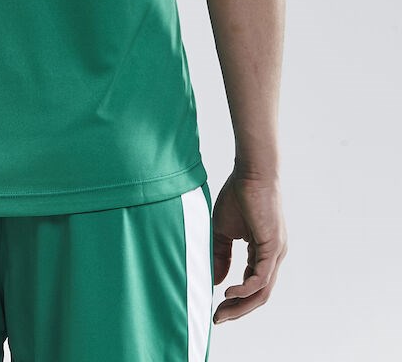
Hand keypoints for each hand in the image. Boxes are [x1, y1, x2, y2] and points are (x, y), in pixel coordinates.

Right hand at [211, 168, 287, 324]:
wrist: (250, 173)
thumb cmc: (238, 195)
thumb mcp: (223, 230)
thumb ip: (220, 255)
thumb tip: (216, 280)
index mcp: (262, 252)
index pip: (251, 284)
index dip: (234, 299)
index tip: (215, 306)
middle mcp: (273, 256)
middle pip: (258, 295)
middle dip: (237, 310)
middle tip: (217, 319)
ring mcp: (275, 253)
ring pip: (262, 291)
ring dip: (241, 306)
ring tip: (222, 312)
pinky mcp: (273, 247)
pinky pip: (261, 278)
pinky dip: (245, 289)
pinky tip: (228, 292)